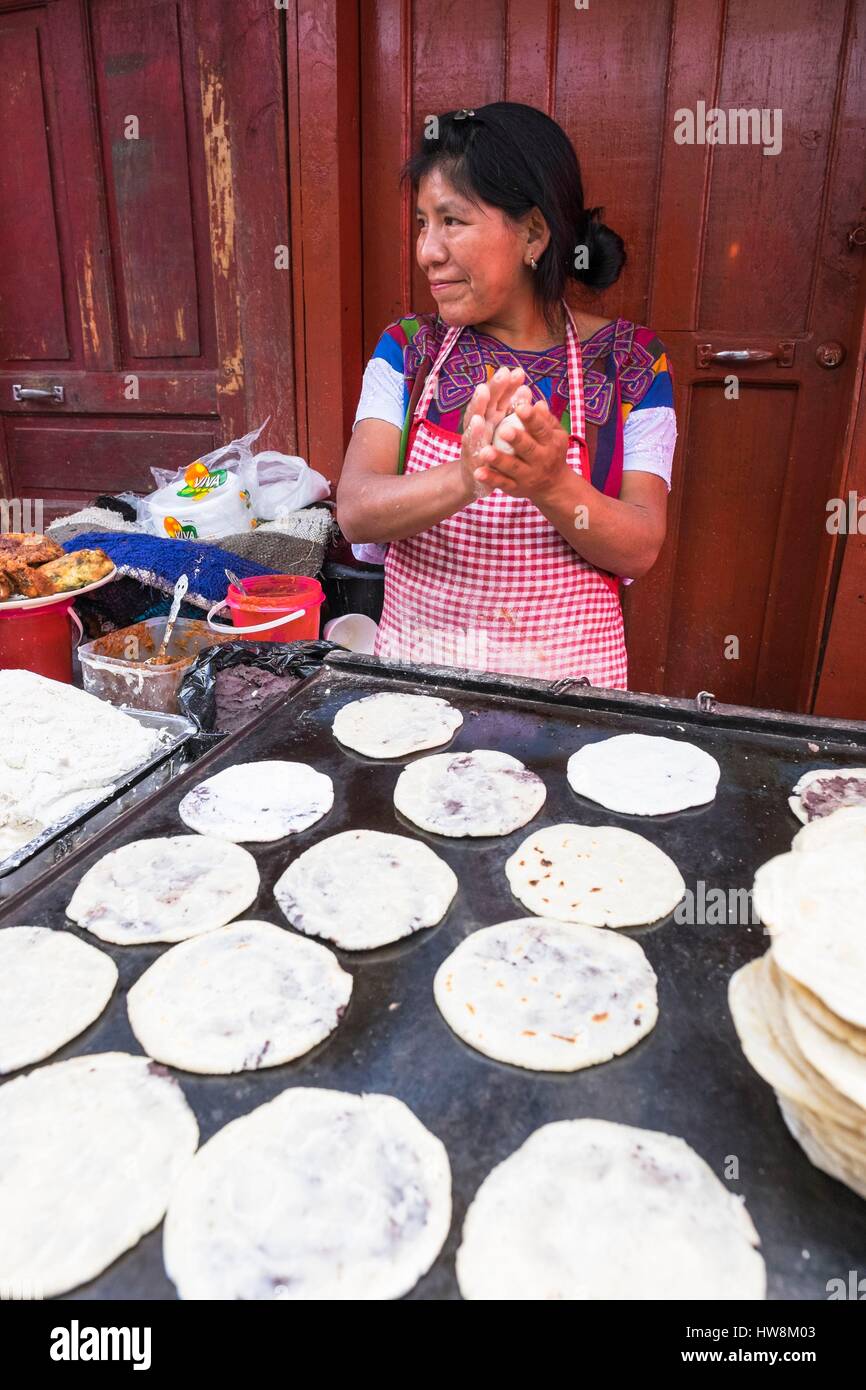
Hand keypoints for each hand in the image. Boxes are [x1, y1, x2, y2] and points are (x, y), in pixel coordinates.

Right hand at [458, 366, 527, 499]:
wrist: (475, 478)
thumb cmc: (494, 451)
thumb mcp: (505, 430)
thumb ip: (514, 411)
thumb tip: (526, 389)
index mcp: (491, 416)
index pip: (499, 397)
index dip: (508, 384)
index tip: (519, 372)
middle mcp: (479, 423)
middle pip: (486, 402)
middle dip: (494, 387)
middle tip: (503, 373)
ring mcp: (472, 437)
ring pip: (474, 417)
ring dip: (478, 403)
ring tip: (483, 391)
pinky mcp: (469, 454)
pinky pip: (471, 441)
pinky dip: (474, 431)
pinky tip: (478, 422)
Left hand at [472, 395, 569, 500]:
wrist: (553, 485)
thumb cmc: (551, 450)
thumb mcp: (554, 434)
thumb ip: (545, 419)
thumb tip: (538, 402)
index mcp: (550, 443)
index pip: (541, 428)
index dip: (532, 418)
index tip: (521, 407)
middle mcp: (541, 460)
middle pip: (528, 449)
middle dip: (516, 439)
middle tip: (504, 430)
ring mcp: (527, 476)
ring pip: (512, 467)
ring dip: (499, 459)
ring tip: (485, 452)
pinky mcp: (515, 488)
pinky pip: (502, 483)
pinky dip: (490, 479)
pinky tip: (478, 473)